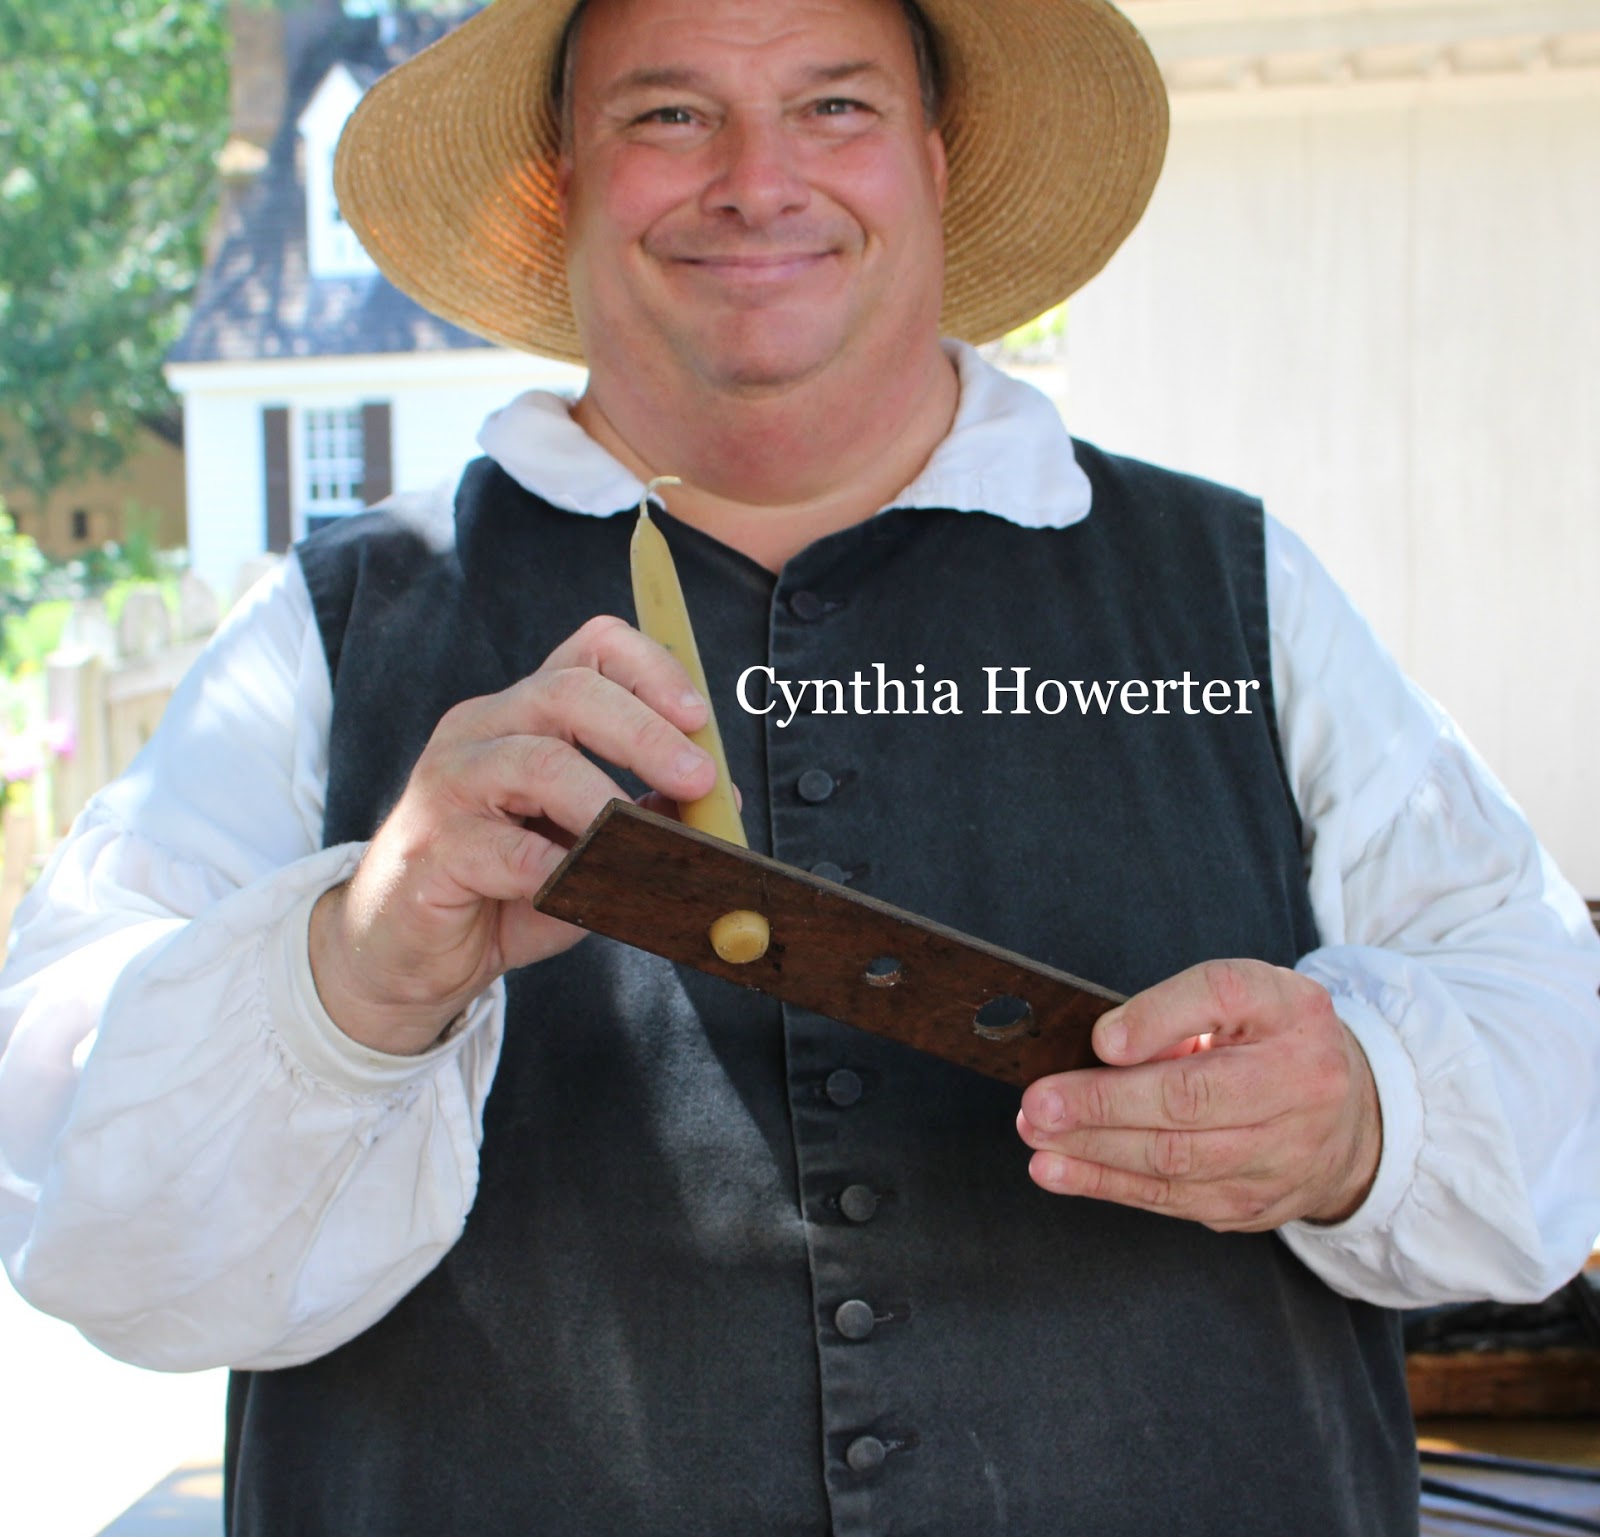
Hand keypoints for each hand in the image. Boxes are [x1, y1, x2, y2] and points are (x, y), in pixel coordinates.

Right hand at [309, 615, 717, 1054]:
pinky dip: (563, 871)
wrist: (406, 952)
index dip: (652, 671)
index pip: (591, 650)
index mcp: (526, 714)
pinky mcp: (429, 847)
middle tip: (699, 780)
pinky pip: (506, 850)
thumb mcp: (588, 849)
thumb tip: (723, 802)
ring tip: (652, 848)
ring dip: (609, 804)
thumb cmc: (504, 888)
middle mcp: (483, 729)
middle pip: (568, 693)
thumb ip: (646, 820)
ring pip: (537, 763)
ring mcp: (448, 783)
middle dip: (646, 735)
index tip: (700, 719)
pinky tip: (592, 892)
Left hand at [1017, 959, 1381, 1229]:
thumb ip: (1177, 1006)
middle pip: (1192, 1097)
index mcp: (1292, 1010)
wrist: (1350, 1117)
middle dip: (1104, 1103)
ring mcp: (1284, 1154)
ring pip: (1175, 1159)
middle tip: (1040, 1100)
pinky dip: (1106, 1184)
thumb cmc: (1270, 1041)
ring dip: (1094, 1150)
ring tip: (1036, 1134)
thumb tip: (1106, 1043)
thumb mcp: (1241, 995)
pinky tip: (1059, 1170)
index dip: (1158, 1018)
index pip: (1223, 996)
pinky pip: (1171, 1198)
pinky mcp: (1255, 1204)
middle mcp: (1300, 1082)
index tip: (1102, 1038)